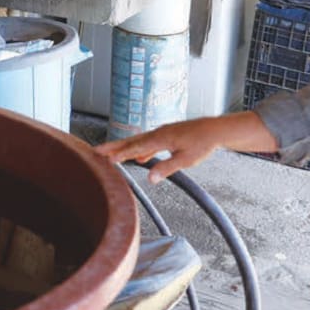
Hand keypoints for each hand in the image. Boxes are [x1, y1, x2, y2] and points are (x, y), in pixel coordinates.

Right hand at [94, 111, 276, 183]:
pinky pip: (147, 143)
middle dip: (112, 147)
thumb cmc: (202, 144)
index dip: (118, 154)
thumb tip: (149, 179)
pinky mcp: (166, 136)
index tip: (103, 158)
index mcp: (160, 138)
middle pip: (130, 141)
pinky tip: (138, 158)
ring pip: (137, 141)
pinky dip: (138, 149)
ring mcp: (161, 133)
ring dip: (123, 148)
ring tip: (110, 155)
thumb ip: (166, 168)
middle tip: (95, 152)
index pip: (134, 148)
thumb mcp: (186, 160)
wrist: (215, 130)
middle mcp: (157, 133)